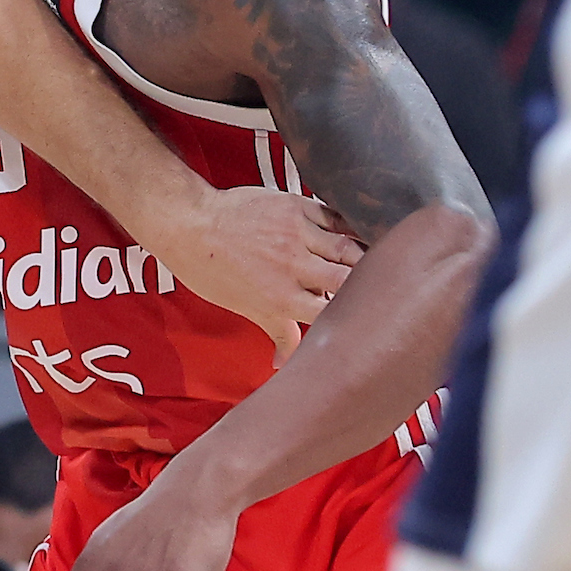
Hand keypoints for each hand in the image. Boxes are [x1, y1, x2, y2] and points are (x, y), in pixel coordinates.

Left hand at [156, 188, 361, 353]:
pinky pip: (335, 216)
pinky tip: (358, 233)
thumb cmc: (212, 270)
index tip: (369, 320)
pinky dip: (350, 226)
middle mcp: (292, 267)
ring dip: (365, 256)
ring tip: (376, 262)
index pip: (333, 313)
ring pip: (348, 247)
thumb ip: (279, 333)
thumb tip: (286, 364)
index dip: (356, 318)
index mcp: (281, 298)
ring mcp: (296, 234)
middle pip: (349, 280)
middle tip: (381, 290)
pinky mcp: (295, 206)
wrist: (189, 225)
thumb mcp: (246, 308)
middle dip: (370, 286)